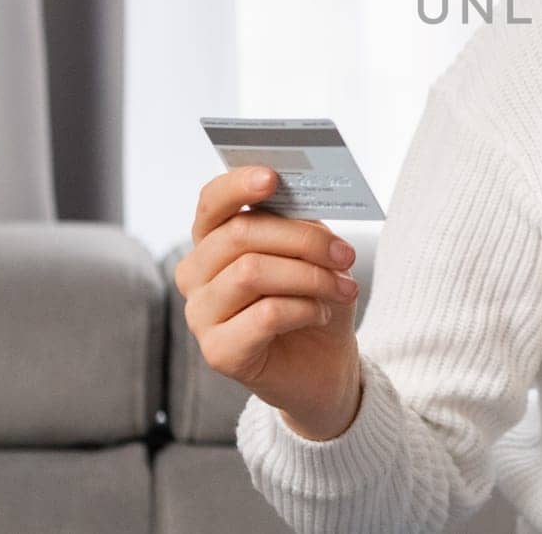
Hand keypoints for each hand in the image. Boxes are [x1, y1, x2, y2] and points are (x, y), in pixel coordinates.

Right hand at [175, 166, 364, 439]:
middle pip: (240, 235)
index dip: (238, 184)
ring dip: (310, 276)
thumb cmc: (313, 299)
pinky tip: (320, 314)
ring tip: (343, 287)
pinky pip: (264, 315)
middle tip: (345, 254)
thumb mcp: (313, 253)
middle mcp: (196, 274)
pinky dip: (304, 308)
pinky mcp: (218, 352)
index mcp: (213, 240)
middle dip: (303, 239)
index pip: (212, 202)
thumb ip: (299, 222)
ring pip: (252, 272)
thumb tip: (302, 195)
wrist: (324, 364)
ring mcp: (200, 314)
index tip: (273, 177)